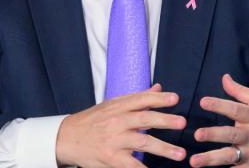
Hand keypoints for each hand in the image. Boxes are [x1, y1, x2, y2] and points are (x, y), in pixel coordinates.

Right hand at [55, 83, 187, 166]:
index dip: (158, 99)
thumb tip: (159, 88)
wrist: (66, 138)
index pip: (141, 100)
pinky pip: (131, 165)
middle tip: (182, 122)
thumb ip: (137, 98)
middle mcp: (117, 122)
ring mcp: (114, 141)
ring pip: (142, 143)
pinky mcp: (111, 158)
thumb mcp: (112, 105)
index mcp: (118, 107)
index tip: (175, 99)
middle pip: (143, 119)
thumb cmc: (92, 121)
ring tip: (180, 154)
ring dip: (163, 149)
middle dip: (164, 121)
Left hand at [189, 74, 248, 167]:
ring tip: (194, 161)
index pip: (235, 109)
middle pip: (231, 135)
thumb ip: (241, 91)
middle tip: (197, 135)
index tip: (203, 102)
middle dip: (214, 135)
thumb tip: (224, 78)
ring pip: (230, 157)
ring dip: (212, 160)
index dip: (219, 105)